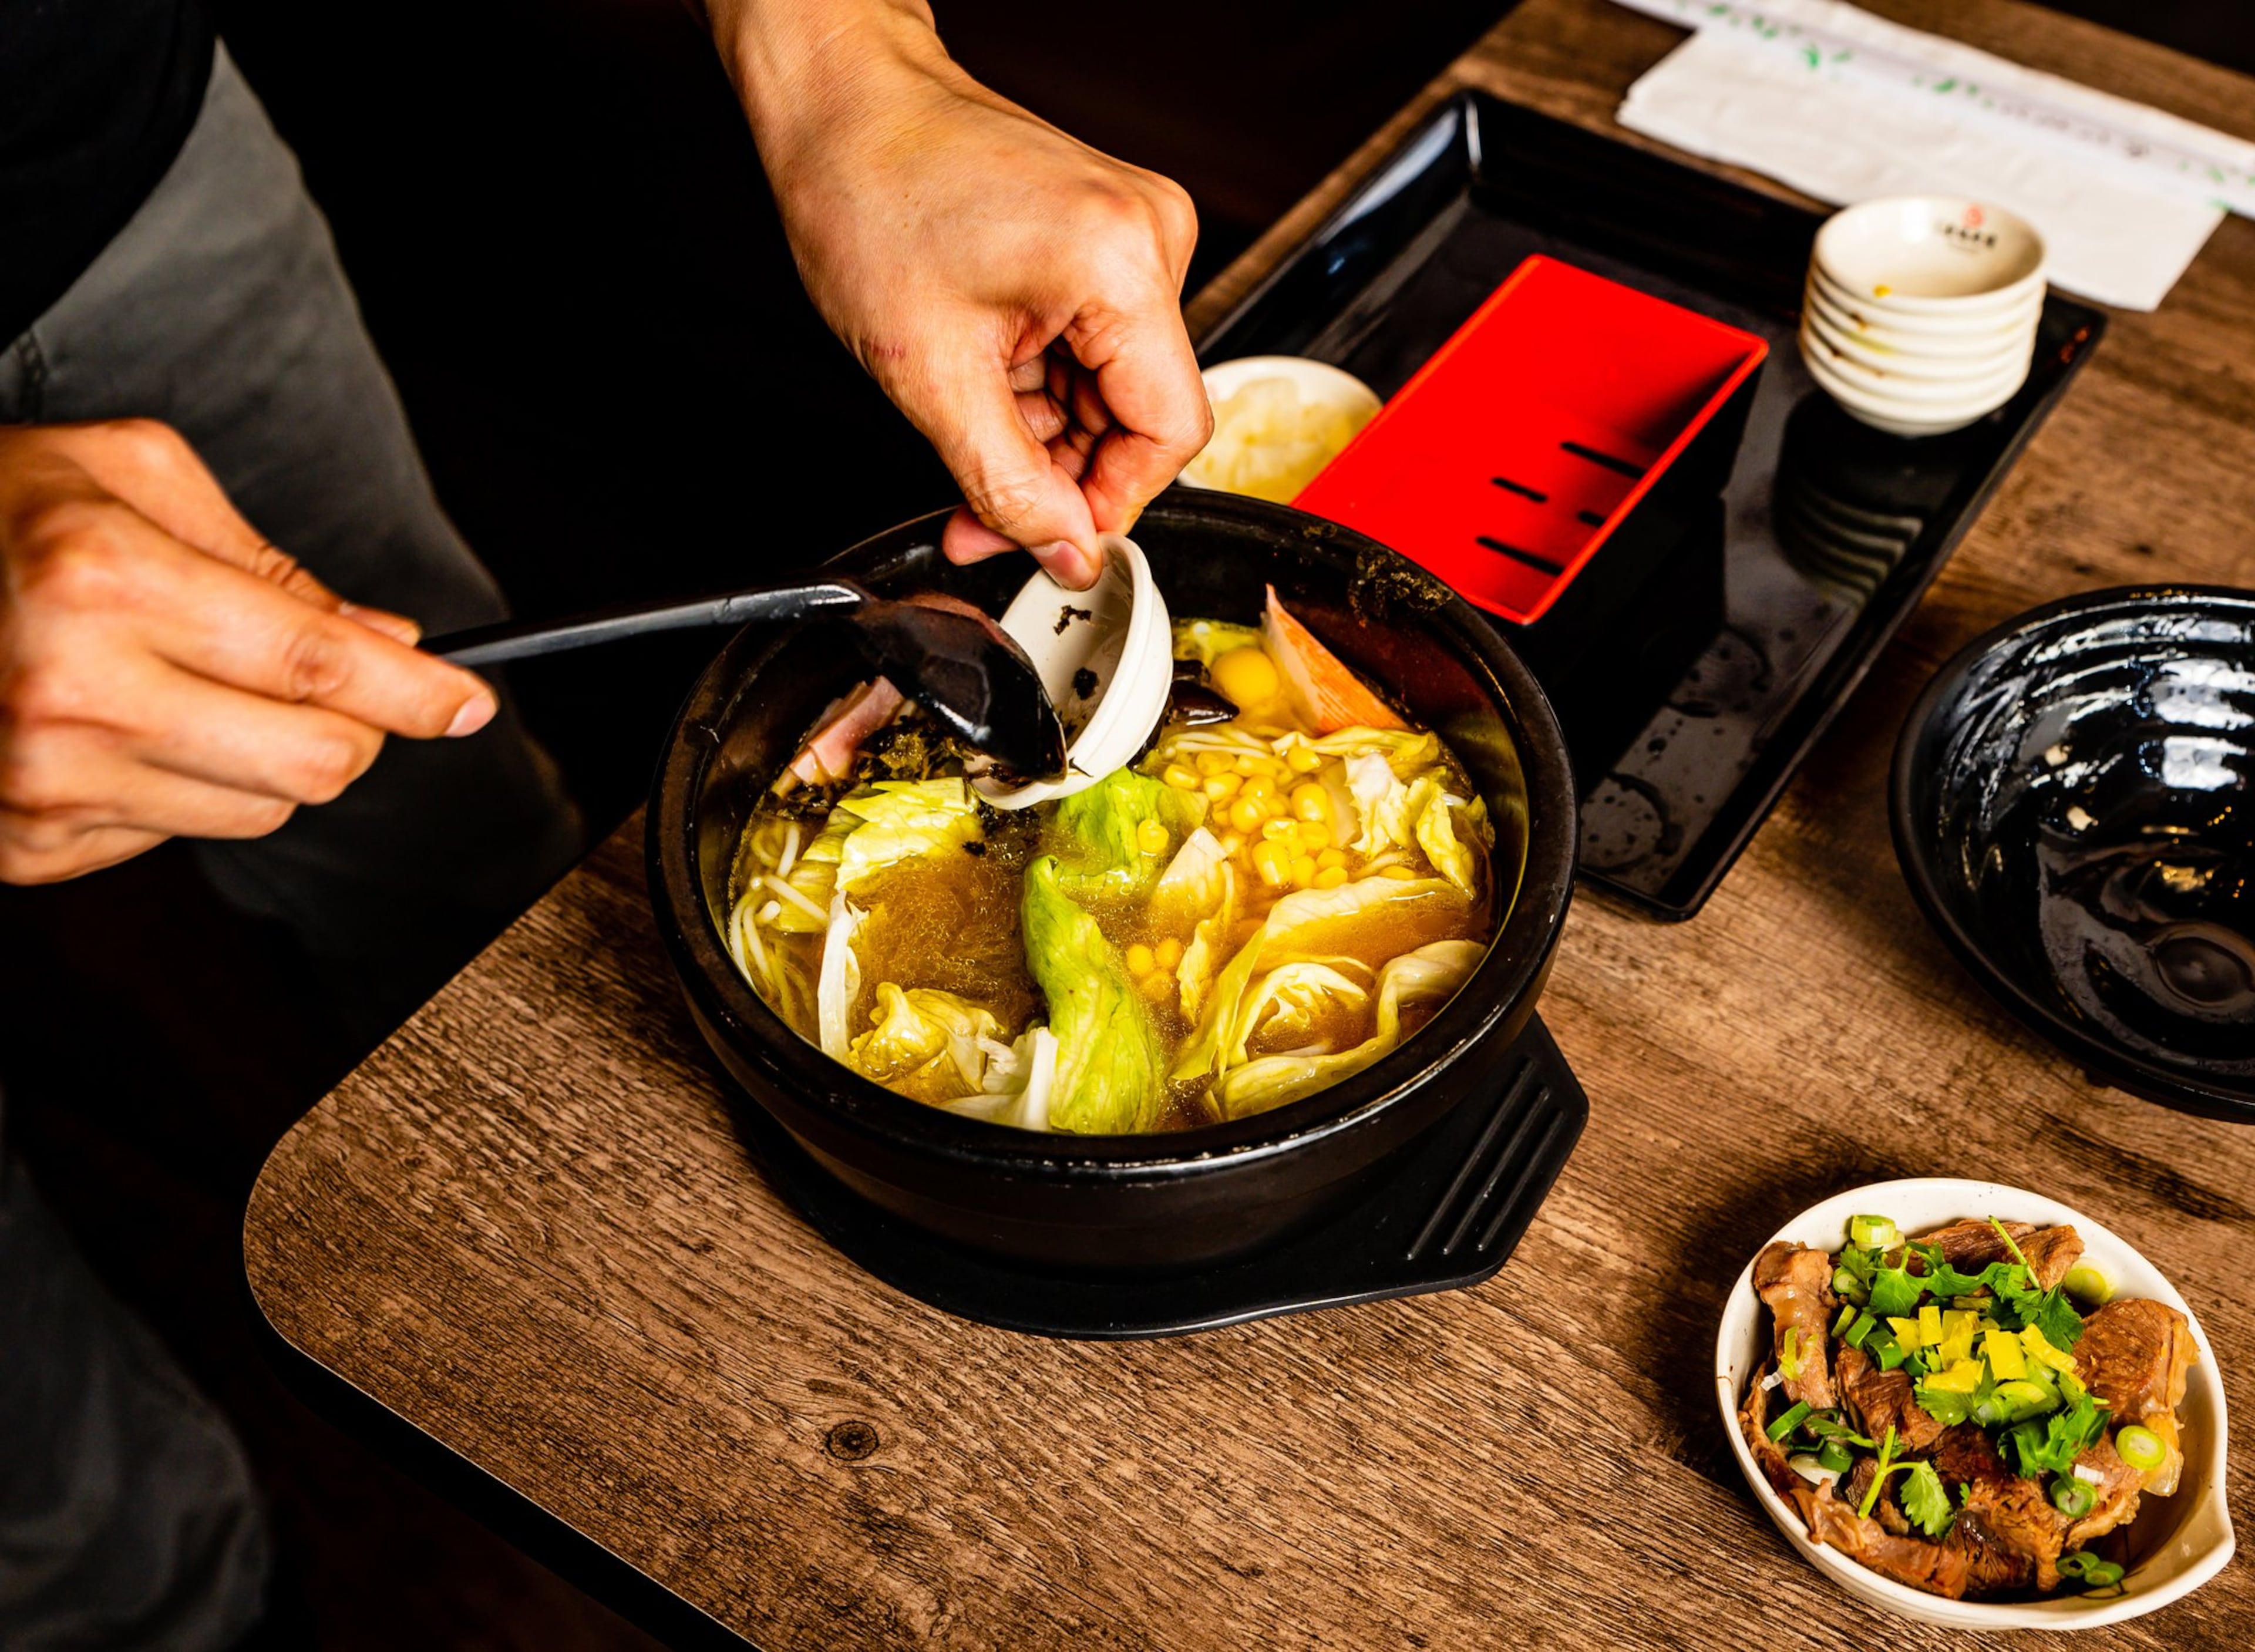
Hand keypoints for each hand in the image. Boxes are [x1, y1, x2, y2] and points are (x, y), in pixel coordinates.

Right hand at [0, 420, 498, 883]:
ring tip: (191, 686)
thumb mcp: (135, 478)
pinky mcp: (22, 845)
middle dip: (356, 731)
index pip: (321, 666)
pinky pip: (175, 836)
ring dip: (265, 758)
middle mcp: (71, 693)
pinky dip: (182, 785)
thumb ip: (274, 566)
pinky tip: (125, 725)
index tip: (469, 704)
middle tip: (343, 689)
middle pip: (312, 765)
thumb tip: (390, 640)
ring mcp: (41, 782)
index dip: (418, 694)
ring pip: (258, 810)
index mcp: (105, 583)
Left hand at [713, 0, 1211, 588]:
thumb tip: (1067, 553)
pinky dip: (1042, 389)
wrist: (841, 105)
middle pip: (1143, 413)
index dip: (1112, 502)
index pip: (1170, 431)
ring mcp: (1132, 231)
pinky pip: (1095, 347)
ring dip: (1046, 437)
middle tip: (988, 516)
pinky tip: (987, 389)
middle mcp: (1148, 236)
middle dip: (1064, 478)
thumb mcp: (932, 377)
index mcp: (1119, 262)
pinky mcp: (1106, 235)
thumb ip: (1009, 486)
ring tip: (969, 437)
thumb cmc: (868, 196)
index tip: (1054, 539)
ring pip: (1114, 388)